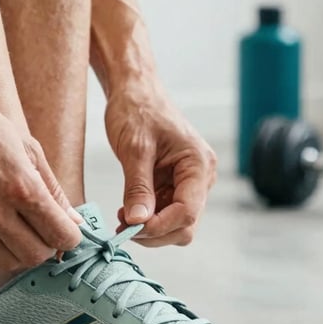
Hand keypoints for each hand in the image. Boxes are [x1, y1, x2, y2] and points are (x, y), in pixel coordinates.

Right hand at [0, 91, 81, 269]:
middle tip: (46, 230)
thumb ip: (52, 188)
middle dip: (48, 247)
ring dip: (20, 250)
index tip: (69, 230)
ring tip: (21, 228)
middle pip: (35, 256)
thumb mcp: (26, 147)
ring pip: (7, 262)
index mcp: (19, 186)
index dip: (71, 237)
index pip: (59, 235)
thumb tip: (74, 222)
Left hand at [105, 79, 216, 245]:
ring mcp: (189, 182)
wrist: (135, 91)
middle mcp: (200, 176)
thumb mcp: (134, 149)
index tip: (129, 228)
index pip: (187, 212)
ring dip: (149, 228)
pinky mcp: (175, 184)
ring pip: (175, 224)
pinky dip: (147, 218)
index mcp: (198, 164)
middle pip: (185, 225)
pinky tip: (128, 211)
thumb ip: (138, 187)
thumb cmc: (137, 110)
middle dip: (155, 232)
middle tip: (122, 227)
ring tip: (122, 217)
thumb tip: (137, 222)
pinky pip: (166, 213)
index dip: (159, 227)